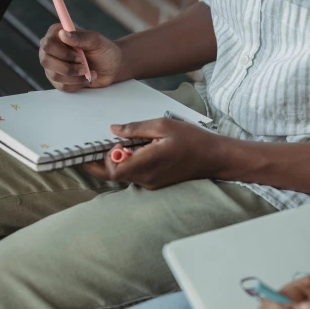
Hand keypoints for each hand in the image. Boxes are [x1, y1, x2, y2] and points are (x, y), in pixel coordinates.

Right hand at [39, 24, 122, 90]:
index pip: (47, 44)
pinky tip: (86, 78)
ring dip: (75, 77)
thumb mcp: (96, 41)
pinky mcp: (58, 79)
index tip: (80, 56)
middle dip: (69, 67)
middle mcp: (51, 49)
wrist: (111, 67)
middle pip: (46, 61)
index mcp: (57, 34)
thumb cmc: (104, 50)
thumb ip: (80, 37)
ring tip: (88, 72)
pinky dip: (77, 84)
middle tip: (85, 66)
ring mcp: (52, 65)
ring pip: (54, 75)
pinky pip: (61, 86)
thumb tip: (63, 34)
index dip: (63, 53)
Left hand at [83, 118, 220, 188]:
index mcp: (147, 162)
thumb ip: (136, 129)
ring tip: (126, 143)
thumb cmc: (191, 139)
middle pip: (114, 175)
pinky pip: (135, 175)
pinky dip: (130, 163)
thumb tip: (114, 129)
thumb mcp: (163, 125)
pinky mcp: (155, 183)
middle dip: (105, 160)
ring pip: (124, 175)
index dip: (99, 161)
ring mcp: (151, 182)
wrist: (214, 158)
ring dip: (119, 161)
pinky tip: (138, 149)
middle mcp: (146, 177)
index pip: (112, 171)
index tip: (95, 148)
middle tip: (107, 143)